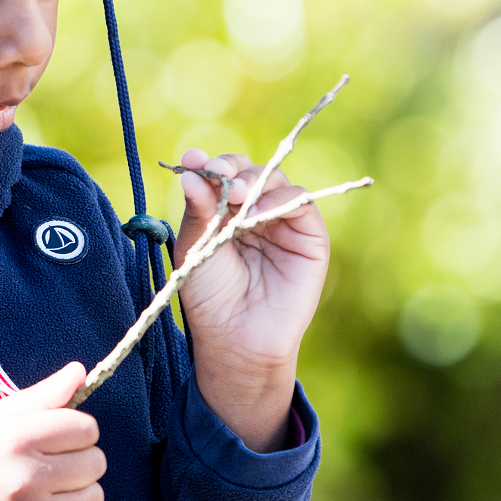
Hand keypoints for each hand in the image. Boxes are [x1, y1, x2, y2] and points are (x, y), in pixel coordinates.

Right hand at [0, 363, 105, 500]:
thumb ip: (41, 396)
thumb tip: (81, 371)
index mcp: (16, 439)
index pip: (86, 428)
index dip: (75, 432)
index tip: (53, 442)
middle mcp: (25, 478)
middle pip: (95, 463)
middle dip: (78, 463)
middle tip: (47, 470)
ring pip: (94, 498)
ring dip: (78, 496)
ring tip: (46, 497)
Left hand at [173, 149, 328, 451]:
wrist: (235, 339)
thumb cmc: (210, 297)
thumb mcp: (195, 246)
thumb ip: (198, 208)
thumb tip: (189, 164)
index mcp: (226, 211)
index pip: (223, 174)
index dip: (212, 164)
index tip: (193, 161)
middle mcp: (256, 211)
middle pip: (250, 170)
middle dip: (232, 169)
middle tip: (218, 177)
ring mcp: (283, 222)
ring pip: (277, 180)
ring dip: (255, 180)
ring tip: (235, 195)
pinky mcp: (310, 237)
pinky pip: (301, 203)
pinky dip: (280, 199)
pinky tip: (257, 212)